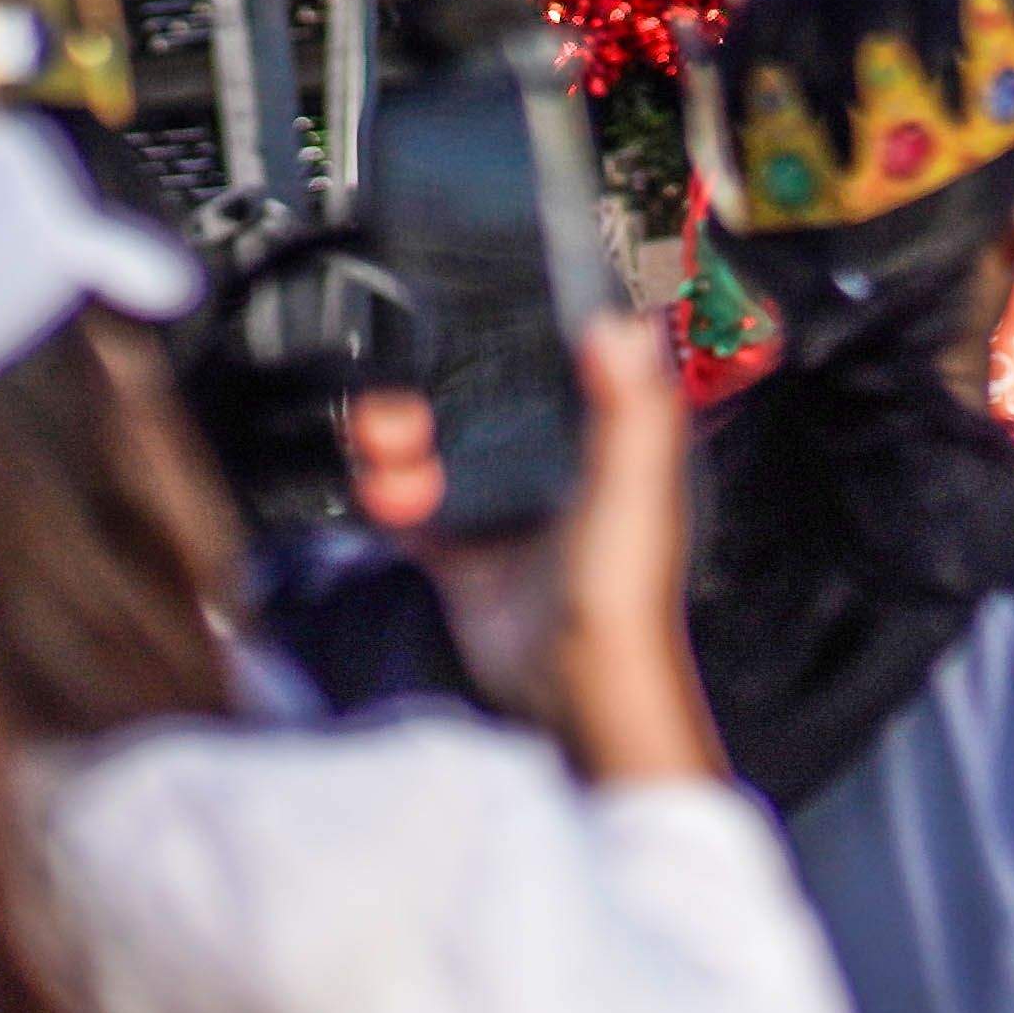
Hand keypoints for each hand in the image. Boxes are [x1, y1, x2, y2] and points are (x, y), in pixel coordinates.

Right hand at [400, 319, 720, 786]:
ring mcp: (500, 502)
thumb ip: (628, 407)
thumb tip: (618, 325)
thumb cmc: (621, 592)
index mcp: (599, 434)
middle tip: (401, 411)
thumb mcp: (630, 484)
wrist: (573, 688)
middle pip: (473, 397)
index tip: (458, 323)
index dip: (500, 338)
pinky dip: (385, 491)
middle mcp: (548, 460)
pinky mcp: (460, 547)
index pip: (546, 360)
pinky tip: (383, 494)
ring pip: (432, 441)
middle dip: (427, 391)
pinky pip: (407, 500)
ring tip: (386, 455)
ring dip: (396, 438)